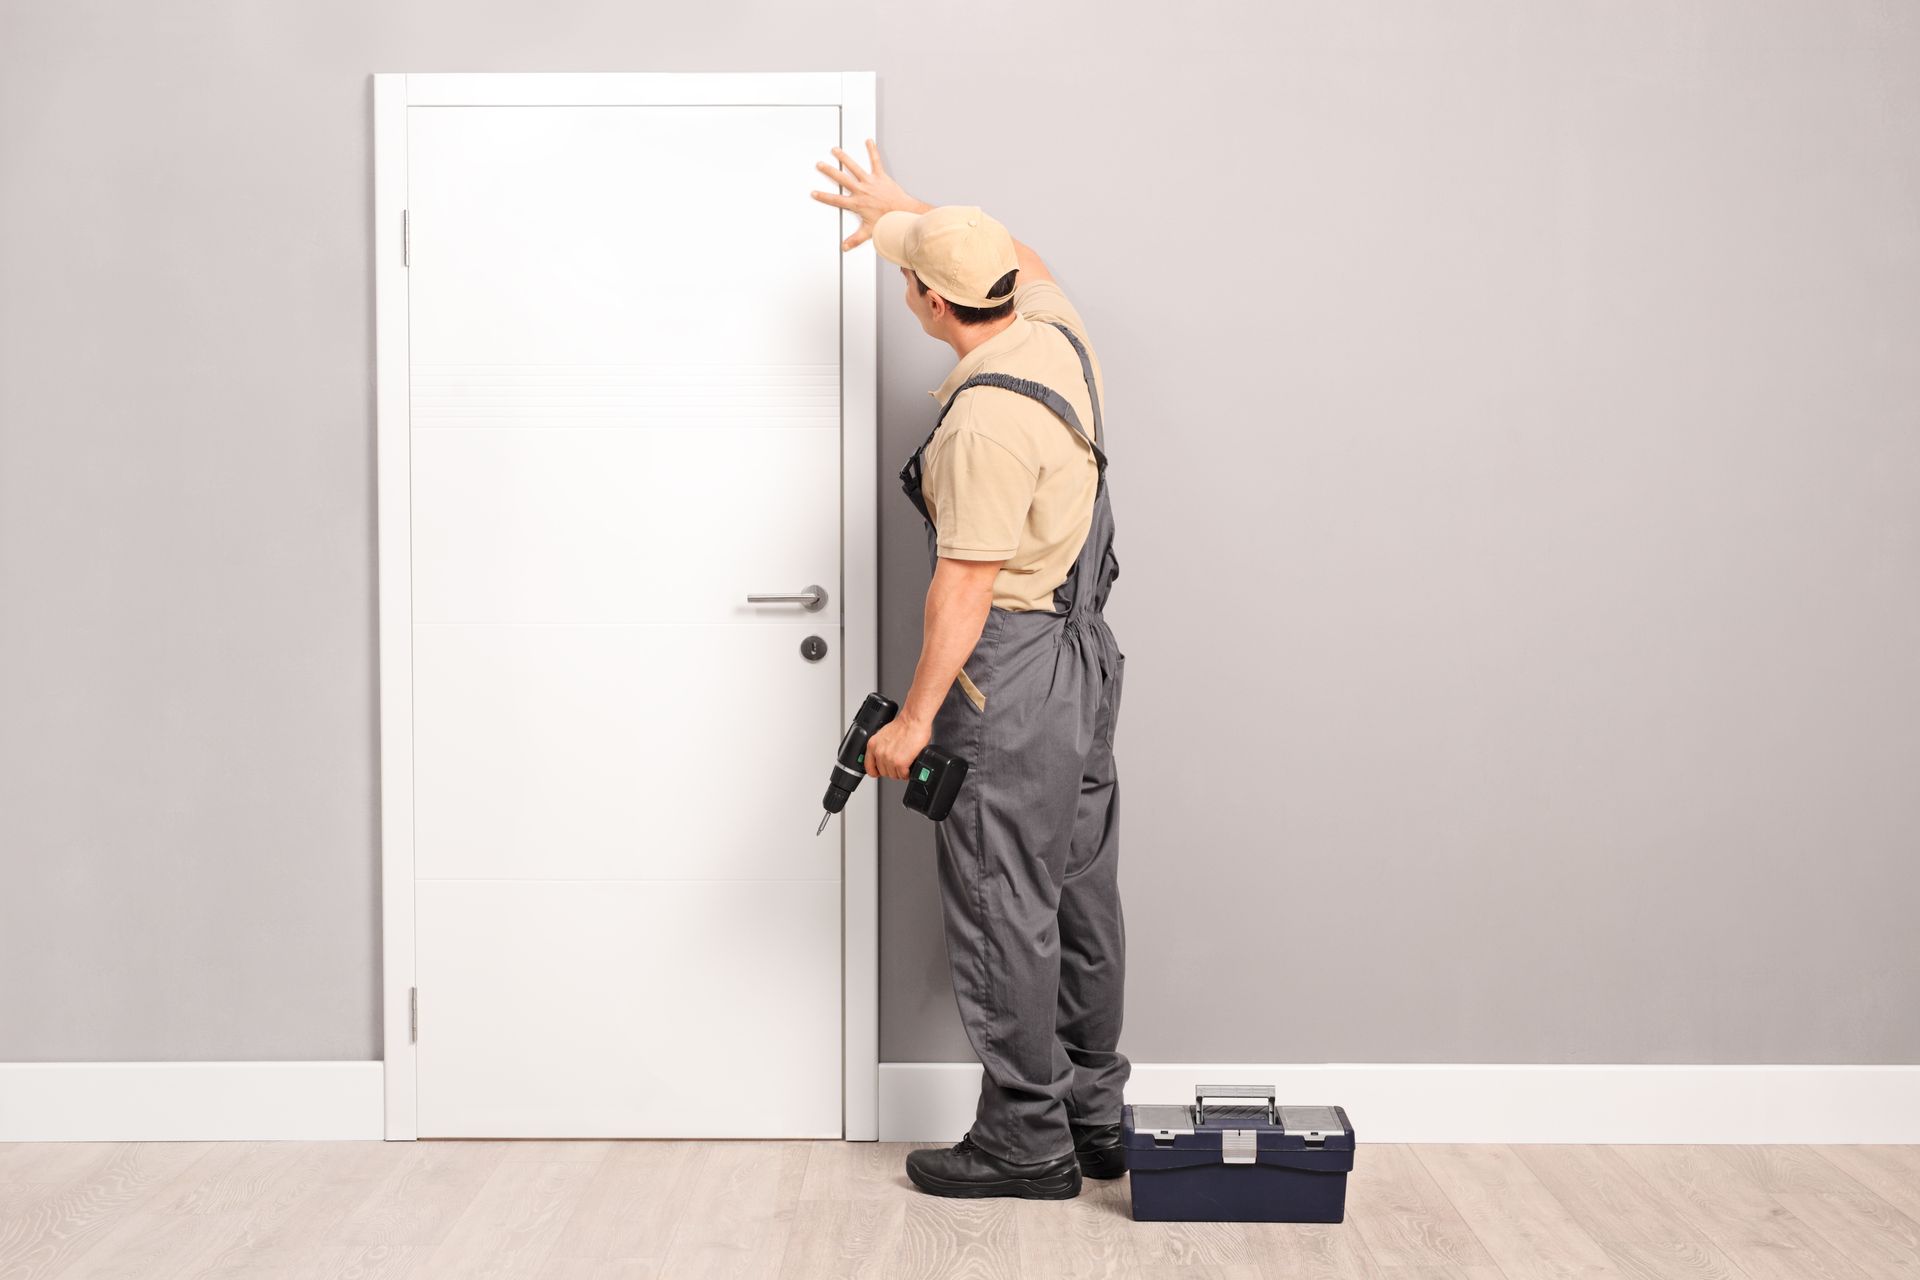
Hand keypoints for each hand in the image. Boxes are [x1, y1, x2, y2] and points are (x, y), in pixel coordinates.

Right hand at [810, 138, 930, 251]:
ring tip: (835, 150)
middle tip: (819, 165)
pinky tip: (868, 141)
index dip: (824, 197)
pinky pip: (875, 161)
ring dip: (844, 158)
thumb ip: (855, 239)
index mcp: (857, 203)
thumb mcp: (869, 232)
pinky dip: (872, 151)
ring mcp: (870, 182)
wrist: (903, 212)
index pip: (836, 200)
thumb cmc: (888, 221)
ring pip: (854, 167)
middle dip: (829, 171)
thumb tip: (845, 247)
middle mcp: (861, 190)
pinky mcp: (880, 176)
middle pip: (841, 179)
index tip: (814, 193)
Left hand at [864, 714, 931, 780]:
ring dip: (900, 772)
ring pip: (894, 775)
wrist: (913, 721)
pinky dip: (908, 773)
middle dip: (892, 770)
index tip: (880, 772)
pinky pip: (903, 775)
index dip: (876, 771)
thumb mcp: (884, 735)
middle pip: (883, 772)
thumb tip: (884, 756)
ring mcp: (889, 759)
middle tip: (899, 764)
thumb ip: (881, 747)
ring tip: (905, 764)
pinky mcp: (900, 763)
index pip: (869, 767)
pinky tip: (910, 765)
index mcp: (873, 745)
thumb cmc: (903, 725)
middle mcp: (879, 752)